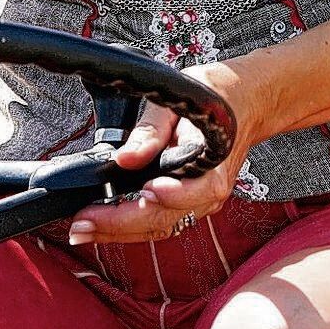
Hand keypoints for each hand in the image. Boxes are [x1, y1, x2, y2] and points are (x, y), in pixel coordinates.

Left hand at [68, 62, 261, 244]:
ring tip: (82, 229)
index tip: (143, 191)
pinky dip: (130, 227)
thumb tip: (125, 158)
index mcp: (213, 162)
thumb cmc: (216, 96)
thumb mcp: (180, 99)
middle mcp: (210, 190)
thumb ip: (151, 130)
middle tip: (82, 224)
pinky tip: (103, 224)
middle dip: (121, 225)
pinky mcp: (191, 205)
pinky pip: (162, 223)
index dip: (171, 195)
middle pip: (167, 219)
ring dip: (120, 232)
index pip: (195, 190)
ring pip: (161, 227)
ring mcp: (201, 202)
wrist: (247, 103)